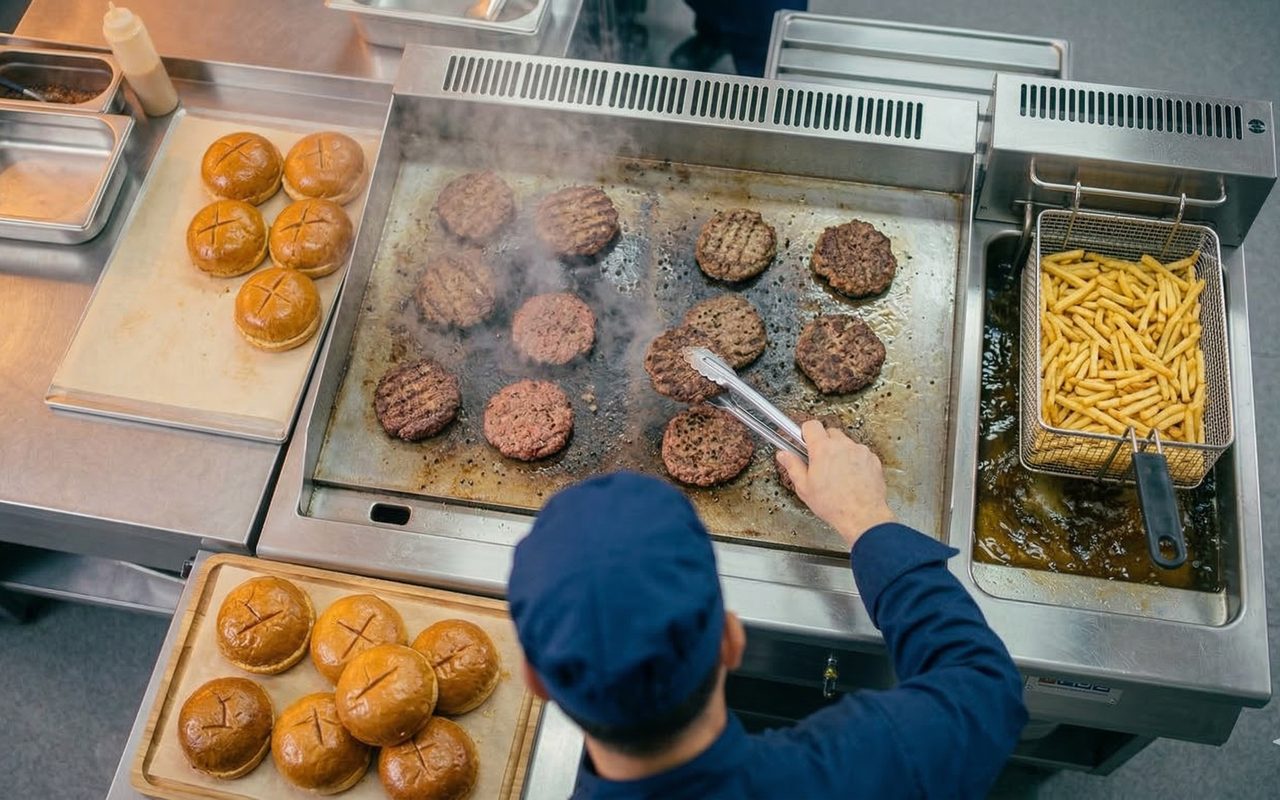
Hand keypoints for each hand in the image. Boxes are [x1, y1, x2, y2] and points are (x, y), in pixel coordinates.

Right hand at [777, 420, 894, 548]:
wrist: (862, 516)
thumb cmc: (834, 504)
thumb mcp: (804, 487)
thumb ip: (792, 466)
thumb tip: (783, 455)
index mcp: (823, 449)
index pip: (811, 425)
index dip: (806, 433)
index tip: (804, 442)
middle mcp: (843, 445)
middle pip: (830, 433)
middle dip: (824, 444)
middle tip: (819, 462)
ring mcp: (860, 451)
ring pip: (846, 443)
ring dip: (840, 453)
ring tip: (837, 474)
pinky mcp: (873, 459)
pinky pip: (860, 453)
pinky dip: (855, 461)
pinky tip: (851, 478)